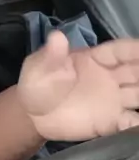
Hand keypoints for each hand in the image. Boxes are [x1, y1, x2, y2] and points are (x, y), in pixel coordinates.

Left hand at [17, 31, 138, 140]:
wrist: (32, 115)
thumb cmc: (37, 84)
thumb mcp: (38, 67)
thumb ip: (50, 55)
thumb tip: (56, 36)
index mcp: (95, 59)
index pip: (120, 52)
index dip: (136, 50)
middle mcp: (110, 78)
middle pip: (137, 72)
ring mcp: (113, 100)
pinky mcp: (110, 122)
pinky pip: (131, 122)